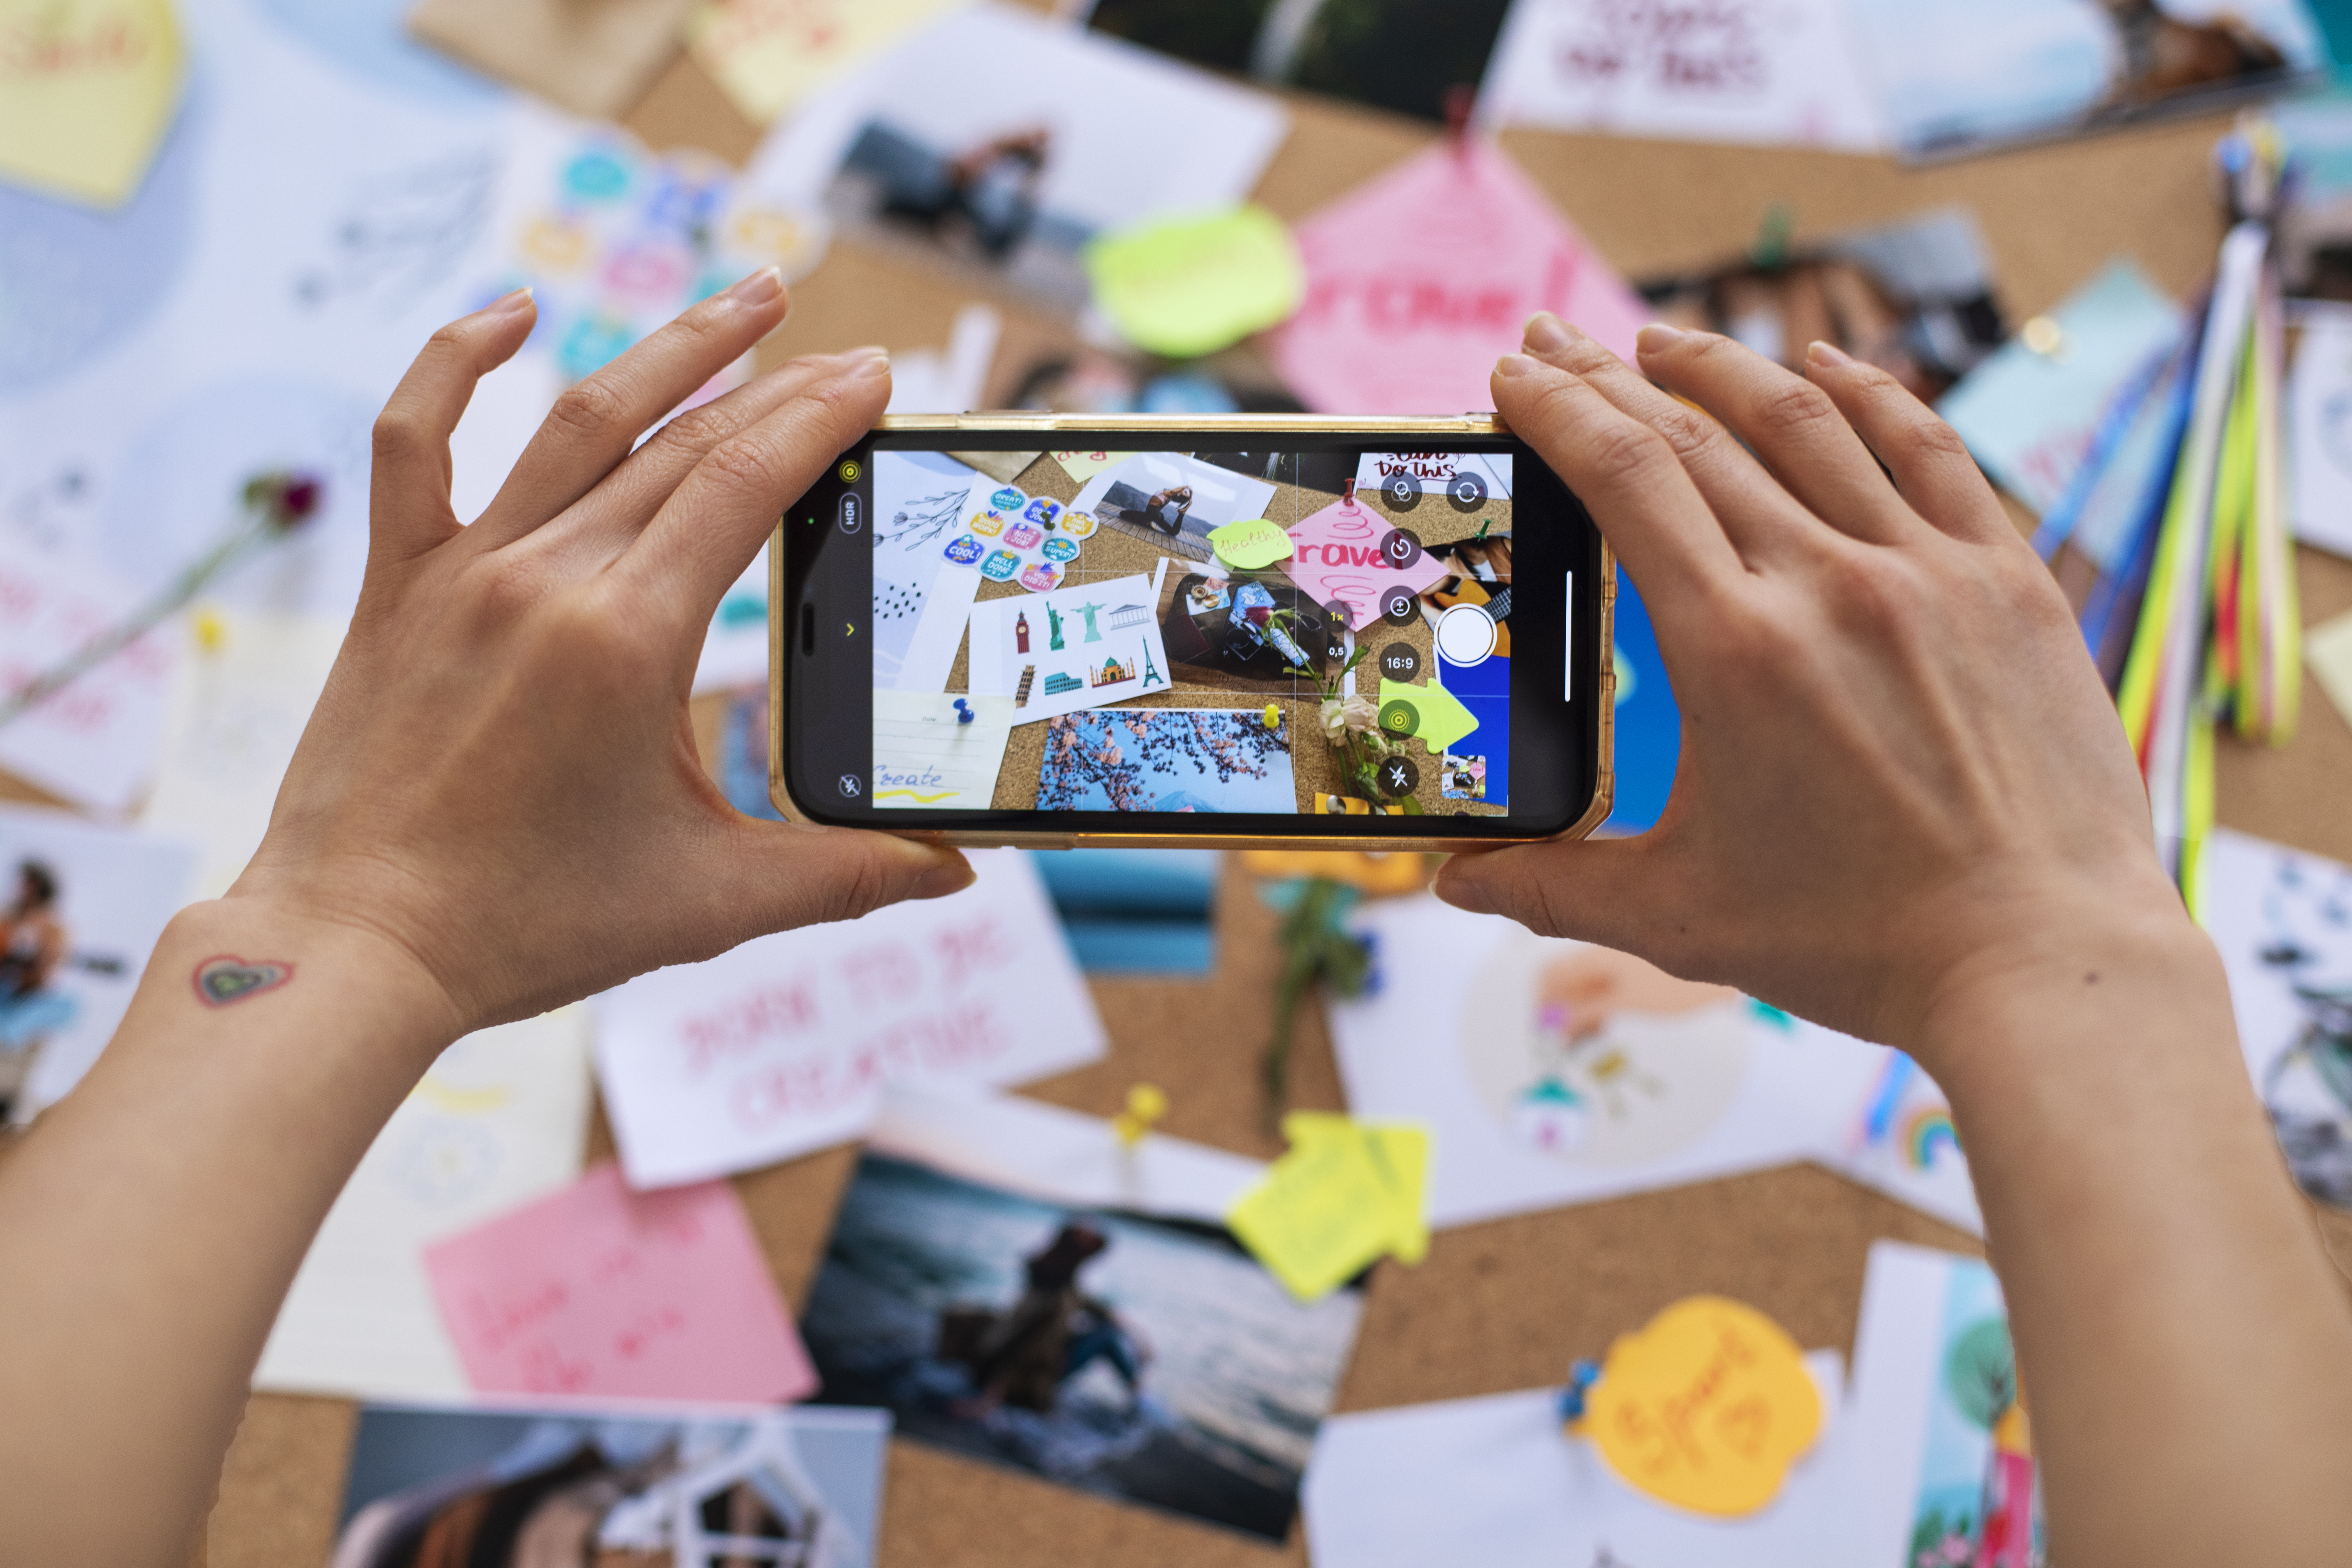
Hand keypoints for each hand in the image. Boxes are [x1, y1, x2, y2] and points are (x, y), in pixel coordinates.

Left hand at [231, 270, 971, 1033]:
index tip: (873, 379)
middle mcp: (544, 582)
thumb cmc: (530, 926)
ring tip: (746, 299)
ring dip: (670, 349)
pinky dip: (451, 365)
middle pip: (683, 447)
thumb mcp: (711, 903)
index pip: (744, 487)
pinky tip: (505, 310)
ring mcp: (461, 573)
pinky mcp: (397, 587)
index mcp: (626, 642)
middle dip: (779, 391)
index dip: (817, 422)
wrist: (359, 948)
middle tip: (848, 359)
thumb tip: (954, 870)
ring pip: (576, 420)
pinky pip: (412, 445)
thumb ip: (845, 876)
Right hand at [1435, 316, 2178, 1052]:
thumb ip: (1554, 887)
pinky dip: (1869, 391)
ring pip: (1810, 419)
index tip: (1514, 374)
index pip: (1624, 477)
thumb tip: (1452, 880)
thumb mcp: (1683, 916)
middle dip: (1609, 376)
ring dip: (1724, 365)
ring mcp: (1930, 573)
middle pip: (1697, 435)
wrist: (2041, 961)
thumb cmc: (1861, 943)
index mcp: (1735, 650)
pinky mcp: (2008, 584)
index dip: (1559, 410)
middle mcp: (1830, 585)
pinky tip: (1824, 363)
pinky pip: (1930, 450)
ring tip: (1665, 340)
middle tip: (1555, 342)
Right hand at [1536, 947, 1735, 1042]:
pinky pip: (1604, 992)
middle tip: (1562, 1045)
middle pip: (1564, 983)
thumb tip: (1551, 1026)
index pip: (1549, 975)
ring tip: (1581, 1042)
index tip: (1545, 1034)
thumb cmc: (1677, 983)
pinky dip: (1597, 1011)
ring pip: (1584, 990)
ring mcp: (1619, 965)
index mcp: (1593, 954)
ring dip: (1577, 1015)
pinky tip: (1601, 1030)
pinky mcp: (1636, 977)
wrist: (1728, 968)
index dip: (1541, 1004)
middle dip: (1558, 1013)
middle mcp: (1602, 955)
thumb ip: (1586, 1012)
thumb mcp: (1627, 1001)